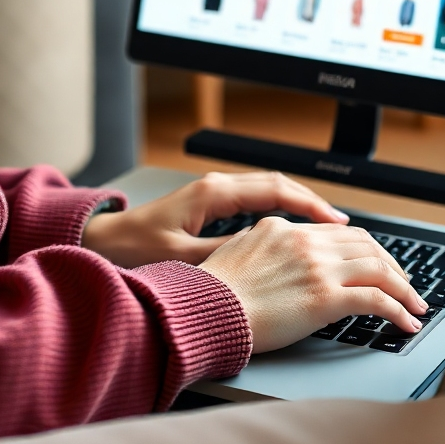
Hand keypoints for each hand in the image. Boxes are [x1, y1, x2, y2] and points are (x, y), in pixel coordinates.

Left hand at [81, 171, 348, 268]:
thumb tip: (260, 258)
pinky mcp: (209, 203)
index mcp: (213, 193)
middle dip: (312, 203)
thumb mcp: (179, 258)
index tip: (336, 222)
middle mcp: (217, 186)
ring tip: (325, 228)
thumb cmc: (133, 249)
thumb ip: (220, 256)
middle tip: (342, 226)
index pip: (275, 190)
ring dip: (297, 205)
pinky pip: (255, 200)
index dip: (309, 206)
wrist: (103, 240)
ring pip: (268, 190)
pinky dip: (279, 210)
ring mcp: (213, 192)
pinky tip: (290, 230)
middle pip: (277, 185)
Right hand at [199, 218, 428, 353]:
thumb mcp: (236, 254)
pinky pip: (377, 300)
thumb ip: (263, 249)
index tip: (376, 262)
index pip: (338, 232)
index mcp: (282, 229)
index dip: (365, 249)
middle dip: (391, 265)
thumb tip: (276, 258)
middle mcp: (304, 243)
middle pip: (366, 245)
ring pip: (379, 269)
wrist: (204, 309)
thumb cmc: (211, 292)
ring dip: (404, 289)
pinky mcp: (325, 298)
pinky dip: (399, 311)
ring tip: (414, 306)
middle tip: (404, 284)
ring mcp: (317, 268)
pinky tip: (406, 323)